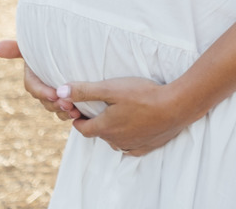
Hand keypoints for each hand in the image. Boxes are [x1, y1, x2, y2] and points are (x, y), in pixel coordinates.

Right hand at [0, 39, 81, 120]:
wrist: (74, 48)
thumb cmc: (51, 44)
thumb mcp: (35, 45)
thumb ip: (16, 47)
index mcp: (34, 76)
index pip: (33, 87)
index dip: (42, 92)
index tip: (54, 94)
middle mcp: (43, 87)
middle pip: (45, 101)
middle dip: (55, 104)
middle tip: (68, 105)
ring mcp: (56, 95)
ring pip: (57, 108)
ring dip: (64, 111)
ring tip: (76, 111)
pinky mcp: (69, 99)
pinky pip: (68, 111)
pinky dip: (74, 113)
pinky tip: (82, 112)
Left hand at [61, 77, 189, 156]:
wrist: (176, 107)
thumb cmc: (143, 95)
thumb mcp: (110, 88)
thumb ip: (84, 91)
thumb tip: (59, 93)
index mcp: (104, 127)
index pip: (82, 129)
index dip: (78, 119)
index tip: (78, 112)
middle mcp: (116, 140)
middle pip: (99, 133)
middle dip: (96, 122)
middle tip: (100, 108)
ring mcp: (132, 145)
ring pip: (115, 140)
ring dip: (113, 130)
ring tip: (118, 115)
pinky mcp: (147, 147)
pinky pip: (132, 147)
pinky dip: (129, 138)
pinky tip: (133, 129)